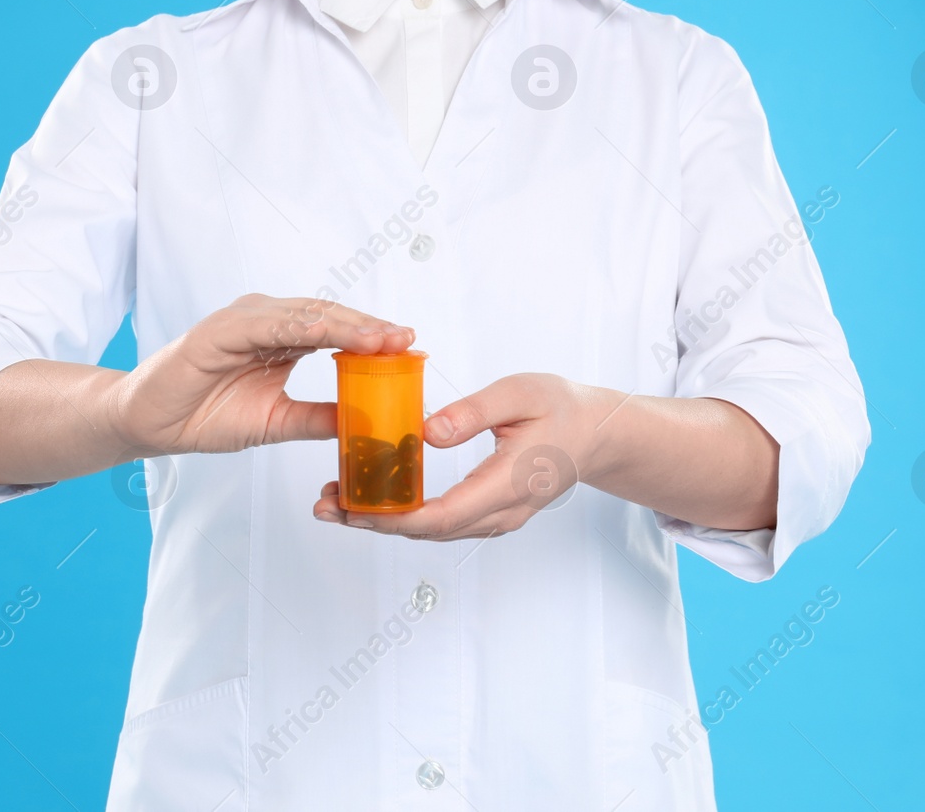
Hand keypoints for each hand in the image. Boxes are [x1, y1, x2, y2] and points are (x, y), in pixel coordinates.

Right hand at [111, 293, 413, 457]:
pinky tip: (329, 335)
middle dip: (368, 327)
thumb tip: (364, 422)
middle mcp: (265, 321)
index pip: (336, 331)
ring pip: (304, 315)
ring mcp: (242, 321)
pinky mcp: (218, 331)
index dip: (371, 337)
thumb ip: (318, 417)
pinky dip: (301, 327)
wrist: (150, 426)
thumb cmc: (205, 417)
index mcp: (280, 339)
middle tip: (405, 338)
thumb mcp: (276, 422)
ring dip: (345, 324)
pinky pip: (267, 325)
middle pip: (327, 316)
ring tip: (380, 338)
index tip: (409, 348)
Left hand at [313, 372, 618, 540]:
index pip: (446, 515)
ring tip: (335, 503)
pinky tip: (374, 497)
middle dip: (374, 523)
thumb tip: (428, 432)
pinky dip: (404, 514)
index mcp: (510, 483)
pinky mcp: (491, 511)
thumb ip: (474, 412)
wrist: (598, 432)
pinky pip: (443, 521)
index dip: (396, 519)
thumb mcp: (520, 392)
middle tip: (325, 506)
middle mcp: (503, 511)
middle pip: (430, 531)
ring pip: (434, 531)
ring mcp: (498, 517)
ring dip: (384, 521)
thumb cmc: (562, 407)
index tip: (354, 509)